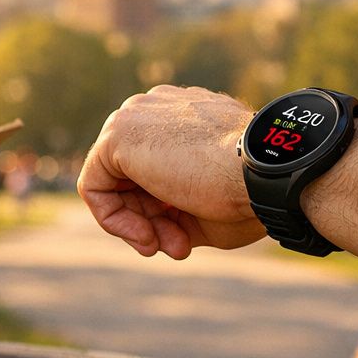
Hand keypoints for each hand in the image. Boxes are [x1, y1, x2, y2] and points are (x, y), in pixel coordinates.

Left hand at [77, 85, 266, 258]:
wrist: (263, 174)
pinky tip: (145, 235)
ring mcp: (136, 116)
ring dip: (138, 224)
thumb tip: (150, 228)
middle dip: (152, 220)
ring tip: (168, 245)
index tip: (184, 239)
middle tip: (177, 247)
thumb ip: (172, 208)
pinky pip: (94, 185)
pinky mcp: (118, 134)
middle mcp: (157, 109)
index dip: (164, 213)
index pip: (154, 169)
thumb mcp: (205, 207)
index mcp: (183, 116)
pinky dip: (113, 219)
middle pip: (131, 177)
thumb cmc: (247, 193)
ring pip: (114, 182)